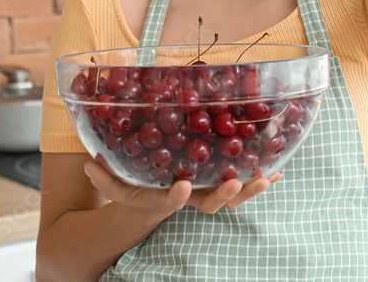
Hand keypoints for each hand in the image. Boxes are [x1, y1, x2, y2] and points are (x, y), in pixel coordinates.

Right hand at [84, 158, 281, 216]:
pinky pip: (244, 184)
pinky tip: (279, 171)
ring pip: (232, 197)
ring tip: (265, 178)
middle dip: (225, 195)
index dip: (178, 196)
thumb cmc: (140, 192)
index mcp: (168, 197)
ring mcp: (210, 192)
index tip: (183, 186)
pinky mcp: (223, 184)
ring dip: (249, 189)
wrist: (156, 204)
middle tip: (234, 184)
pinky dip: (262, 178)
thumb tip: (88, 163)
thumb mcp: (121, 187)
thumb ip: (106, 178)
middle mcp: (192, 198)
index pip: (173, 199)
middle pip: (211, 203)